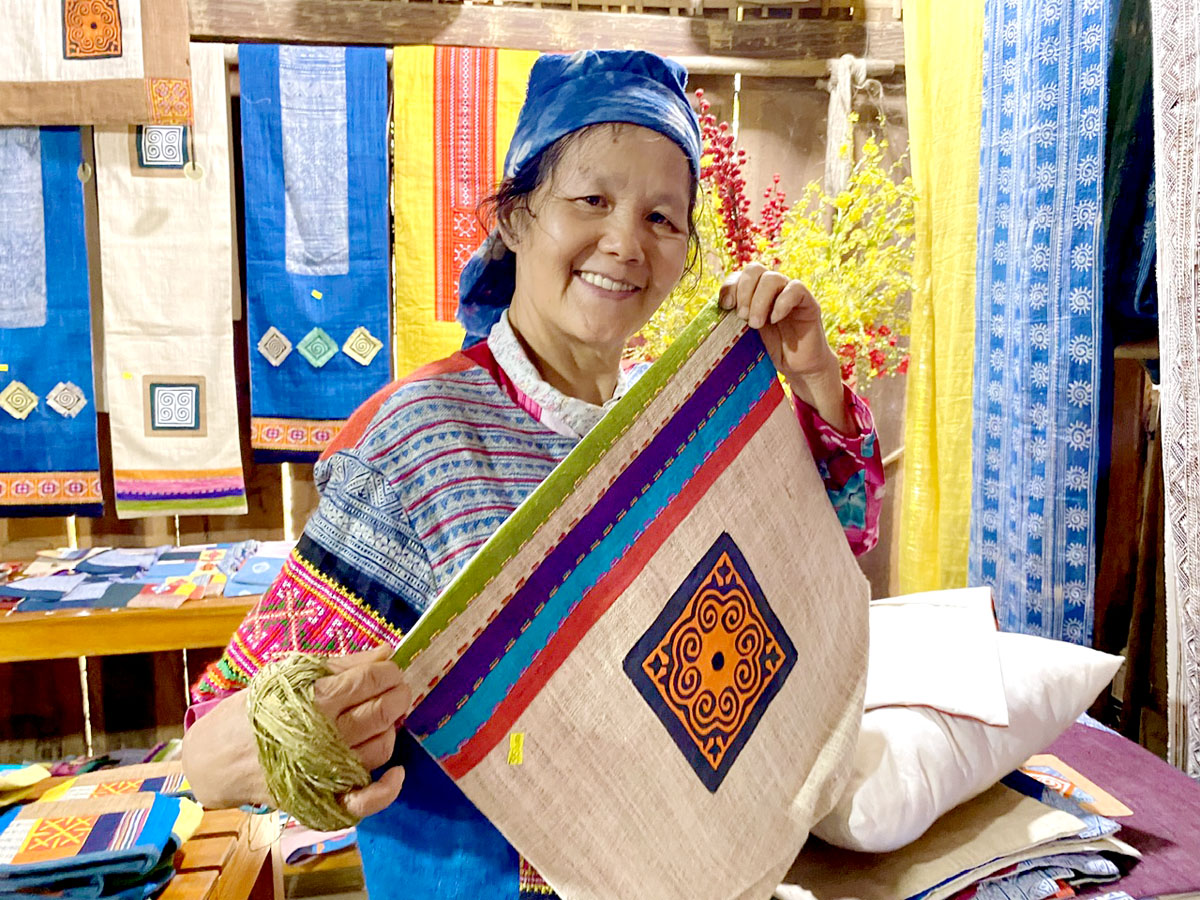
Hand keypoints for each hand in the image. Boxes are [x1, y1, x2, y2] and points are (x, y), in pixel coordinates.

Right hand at [182, 644, 410, 818]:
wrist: (215, 757)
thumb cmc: (255, 710)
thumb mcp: (289, 675)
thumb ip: (342, 663)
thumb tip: (387, 651)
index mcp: (311, 700)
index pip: (368, 682)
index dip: (388, 673)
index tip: (390, 670)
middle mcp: (322, 737)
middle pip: (379, 714)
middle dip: (398, 696)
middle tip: (397, 688)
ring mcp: (322, 772)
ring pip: (378, 750)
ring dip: (391, 729)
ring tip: (384, 716)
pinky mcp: (319, 799)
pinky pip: (363, 801)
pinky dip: (387, 790)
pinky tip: (397, 772)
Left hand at [719, 263, 852, 433]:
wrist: (797, 368)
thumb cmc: (769, 351)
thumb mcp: (744, 334)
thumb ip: (732, 320)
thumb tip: (713, 313)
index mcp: (754, 293)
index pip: (739, 275)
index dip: (730, 286)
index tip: (725, 306)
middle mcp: (772, 289)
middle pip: (755, 269)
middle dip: (744, 291)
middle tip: (742, 317)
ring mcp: (790, 293)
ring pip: (773, 277)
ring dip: (760, 300)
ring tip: (756, 324)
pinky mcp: (808, 303)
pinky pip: (796, 289)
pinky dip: (782, 302)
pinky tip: (775, 319)